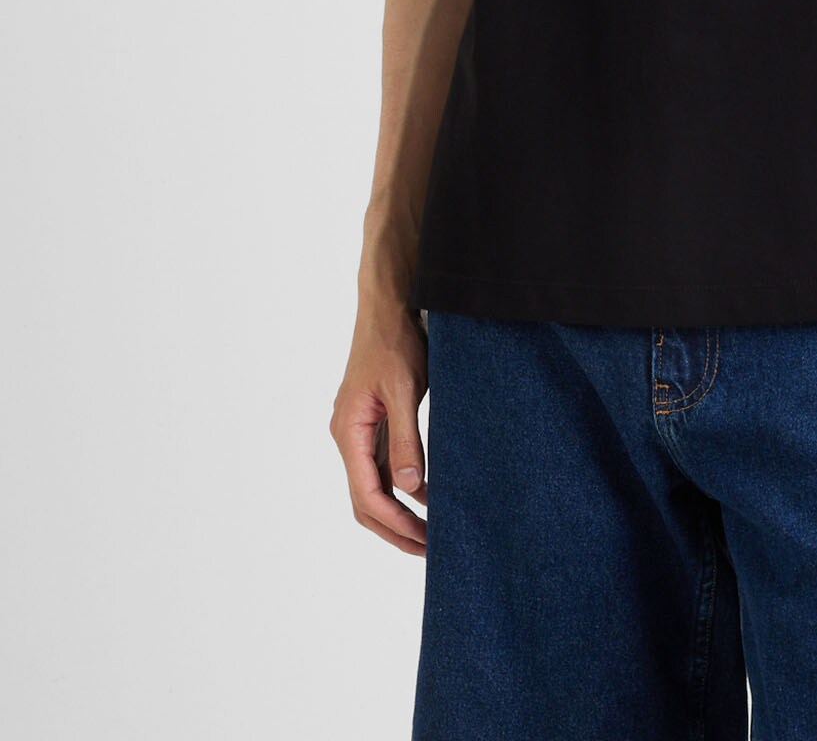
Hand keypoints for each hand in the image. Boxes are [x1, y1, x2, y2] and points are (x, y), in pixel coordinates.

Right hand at [329, 302, 430, 554]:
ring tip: (431, 532)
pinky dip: (402, 487)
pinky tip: (428, 495)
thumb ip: (406, 439)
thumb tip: (409, 489)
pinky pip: (382, 466)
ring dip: (399, 512)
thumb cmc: (396, 340)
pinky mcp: (373, 422)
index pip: (366, 495)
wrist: (389, 304)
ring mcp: (359, 430)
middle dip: (395, 528)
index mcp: (349, 430)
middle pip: (365, 500)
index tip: (424, 540)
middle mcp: (348, 435)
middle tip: (430, 549)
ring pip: (373, 486)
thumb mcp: (405, 390)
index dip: (395, 523)